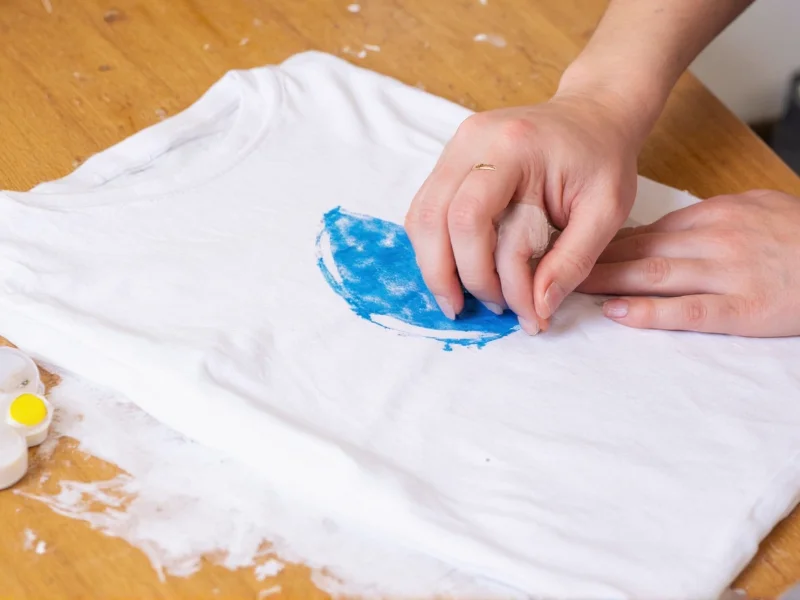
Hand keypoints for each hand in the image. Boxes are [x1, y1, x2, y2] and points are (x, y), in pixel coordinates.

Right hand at [404, 93, 639, 333]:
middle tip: (467, 312)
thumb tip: (536, 309)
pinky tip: (456, 269)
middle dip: (446, 275)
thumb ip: (572, 261)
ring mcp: (456, 147)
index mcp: (513, 148)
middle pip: (434, 219)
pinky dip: (434, 246)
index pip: (472, 221)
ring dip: (433, 265)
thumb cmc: (603, 160)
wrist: (593, 115)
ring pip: (420, 217)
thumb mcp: (606, 211)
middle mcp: (473, 142)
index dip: (488, 277)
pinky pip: (425, 210)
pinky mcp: (450, 159)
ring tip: (458, 298)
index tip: (521, 312)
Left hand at [579, 190, 799, 336]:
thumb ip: (709, 220)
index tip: (565, 249)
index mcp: (714, 217)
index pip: (643, 230)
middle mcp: (714, 240)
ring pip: (653, 275)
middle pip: (638, 250)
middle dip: (589, 260)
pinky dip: (649, 312)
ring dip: (606, 282)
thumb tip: (661, 231)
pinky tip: (616, 313)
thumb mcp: (755, 210)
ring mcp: (728, 274)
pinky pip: (688, 310)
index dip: (599, 242)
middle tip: (546, 269)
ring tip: (565, 289)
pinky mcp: (745, 309)